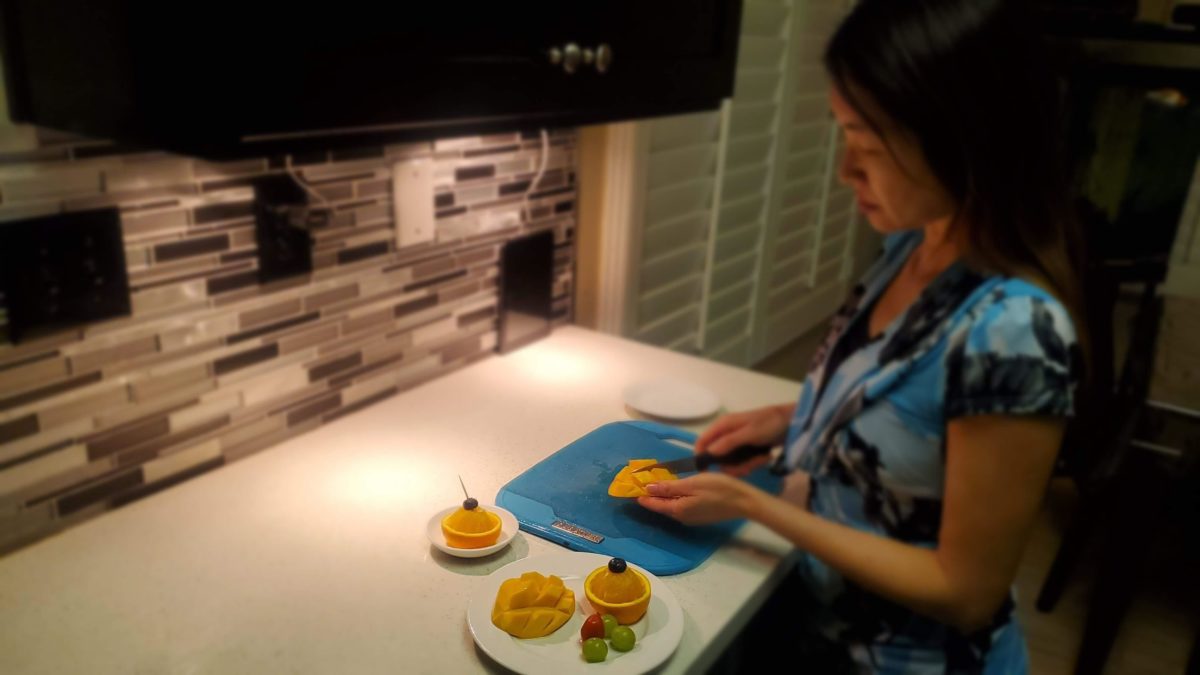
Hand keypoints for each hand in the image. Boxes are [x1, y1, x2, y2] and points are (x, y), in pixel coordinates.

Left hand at [636, 473, 763, 524]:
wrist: (743, 501)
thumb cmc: (718, 488)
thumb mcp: (692, 483)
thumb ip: (669, 487)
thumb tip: (648, 488)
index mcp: (678, 509)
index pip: (653, 504)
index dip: (641, 496)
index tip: (630, 489)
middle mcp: (682, 517)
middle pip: (661, 507)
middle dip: (650, 496)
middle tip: (640, 484)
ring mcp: (691, 518)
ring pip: (670, 507)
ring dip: (662, 497)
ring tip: (654, 484)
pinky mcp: (699, 516)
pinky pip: (680, 507)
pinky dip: (673, 499)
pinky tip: (674, 490)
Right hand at [694, 404, 792, 475]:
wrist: (792, 423)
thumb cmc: (769, 423)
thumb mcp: (749, 432)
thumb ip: (729, 442)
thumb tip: (709, 453)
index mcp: (723, 426)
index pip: (702, 442)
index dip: (702, 457)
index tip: (707, 474)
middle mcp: (727, 435)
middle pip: (718, 458)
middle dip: (733, 466)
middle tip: (747, 468)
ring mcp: (738, 443)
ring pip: (732, 463)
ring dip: (747, 465)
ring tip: (761, 459)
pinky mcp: (748, 450)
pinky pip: (744, 462)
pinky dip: (754, 463)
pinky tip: (765, 457)